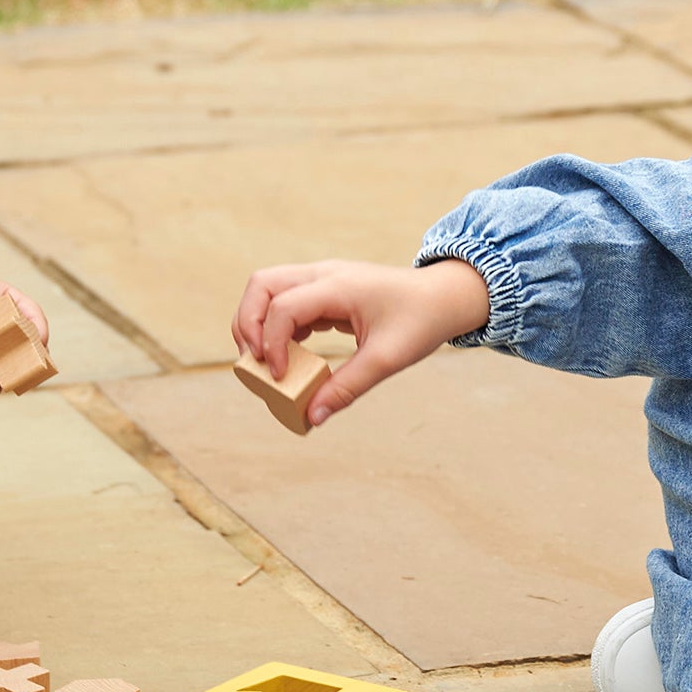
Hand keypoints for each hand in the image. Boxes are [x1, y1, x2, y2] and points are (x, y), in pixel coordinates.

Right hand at [232, 258, 490, 425]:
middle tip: (255, 364)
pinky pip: (285, 302)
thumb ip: (348, 387)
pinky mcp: (324, 291)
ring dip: (256, 324)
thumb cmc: (421, 322)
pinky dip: (276, 327)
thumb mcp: (387, 359)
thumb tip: (312, 416)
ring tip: (263, 364)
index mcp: (338, 286)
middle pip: (260, 285)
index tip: (281, 379)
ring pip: (267, 289)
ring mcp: (322, 279)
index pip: (283, 307)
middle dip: (247, 324)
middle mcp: (323, 275)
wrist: (444, 298)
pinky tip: (288, 357)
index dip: (272, 344)